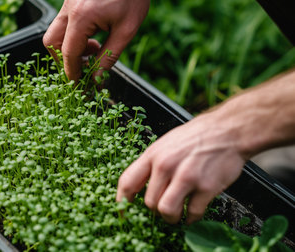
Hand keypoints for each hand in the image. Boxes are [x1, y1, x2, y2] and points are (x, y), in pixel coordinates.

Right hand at [43, 0, 167, 80]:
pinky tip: (95, 31)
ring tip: (95, 46)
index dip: (72, 72)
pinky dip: (74, 32)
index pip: (68, 53)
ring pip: (56, 30)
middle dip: (64, 59)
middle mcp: (69, 7)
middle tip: (85, 65)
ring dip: (70, 45)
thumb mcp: (126, 29)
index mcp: (81, 16)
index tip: (79, 85)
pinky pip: (65, 19)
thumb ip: (109, 56)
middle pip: (51, 43)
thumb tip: (97, 78)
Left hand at [116, 70, 294, 223]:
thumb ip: (151, 165)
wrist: (227, 130)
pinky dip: (191, 218)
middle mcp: (166, 166)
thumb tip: (137, 187)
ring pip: (166, 211)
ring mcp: (186, 177)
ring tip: (176, 214)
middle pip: (149, 202)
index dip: (121, 202)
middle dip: (154, 211)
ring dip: (171, 218)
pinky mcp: (206, 187)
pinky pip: (192, 213)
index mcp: (152, 155)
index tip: (122, 213)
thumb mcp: (165, 144)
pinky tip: (193, 212)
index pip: (127, 182)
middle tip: (163, 208)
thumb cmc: (195, 137)